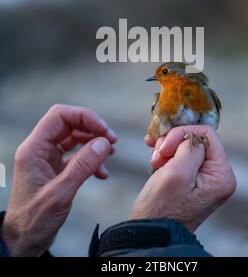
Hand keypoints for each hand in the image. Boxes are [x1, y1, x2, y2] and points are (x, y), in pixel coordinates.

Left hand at [1, 104, 116, 255]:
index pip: (60, 116)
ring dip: (94, 143)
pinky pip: (76, 155)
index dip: (84, 117)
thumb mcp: (60, 193)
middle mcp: (40, 149)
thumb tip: (104, 143)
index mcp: (34, 149)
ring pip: (75, 138)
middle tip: (112, 142)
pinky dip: (91, 160)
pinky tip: (102, 174)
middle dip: (93, 129)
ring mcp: (47, 159)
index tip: (104, 130)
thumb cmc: (33, 221)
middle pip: (69, 124)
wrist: (23, 242)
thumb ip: (82, 166)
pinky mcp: (55, 169)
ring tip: (111, 154)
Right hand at [130, 125, 235, 231]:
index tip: (163, 149)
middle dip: (173, 142)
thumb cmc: (162, 208)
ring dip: (167, 147)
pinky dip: (167, 153)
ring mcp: (205, 177)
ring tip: (154, 161)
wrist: (151, 233)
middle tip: (157, 155)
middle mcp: (217, 175)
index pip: (206, 134)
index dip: (182, 135)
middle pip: (196, 138)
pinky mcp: (191, 178)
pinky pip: (181, 155)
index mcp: (221, 175)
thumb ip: (189, 148)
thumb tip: (193, 136)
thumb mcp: (177, 173)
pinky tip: (154, 158)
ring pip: (186, 145)